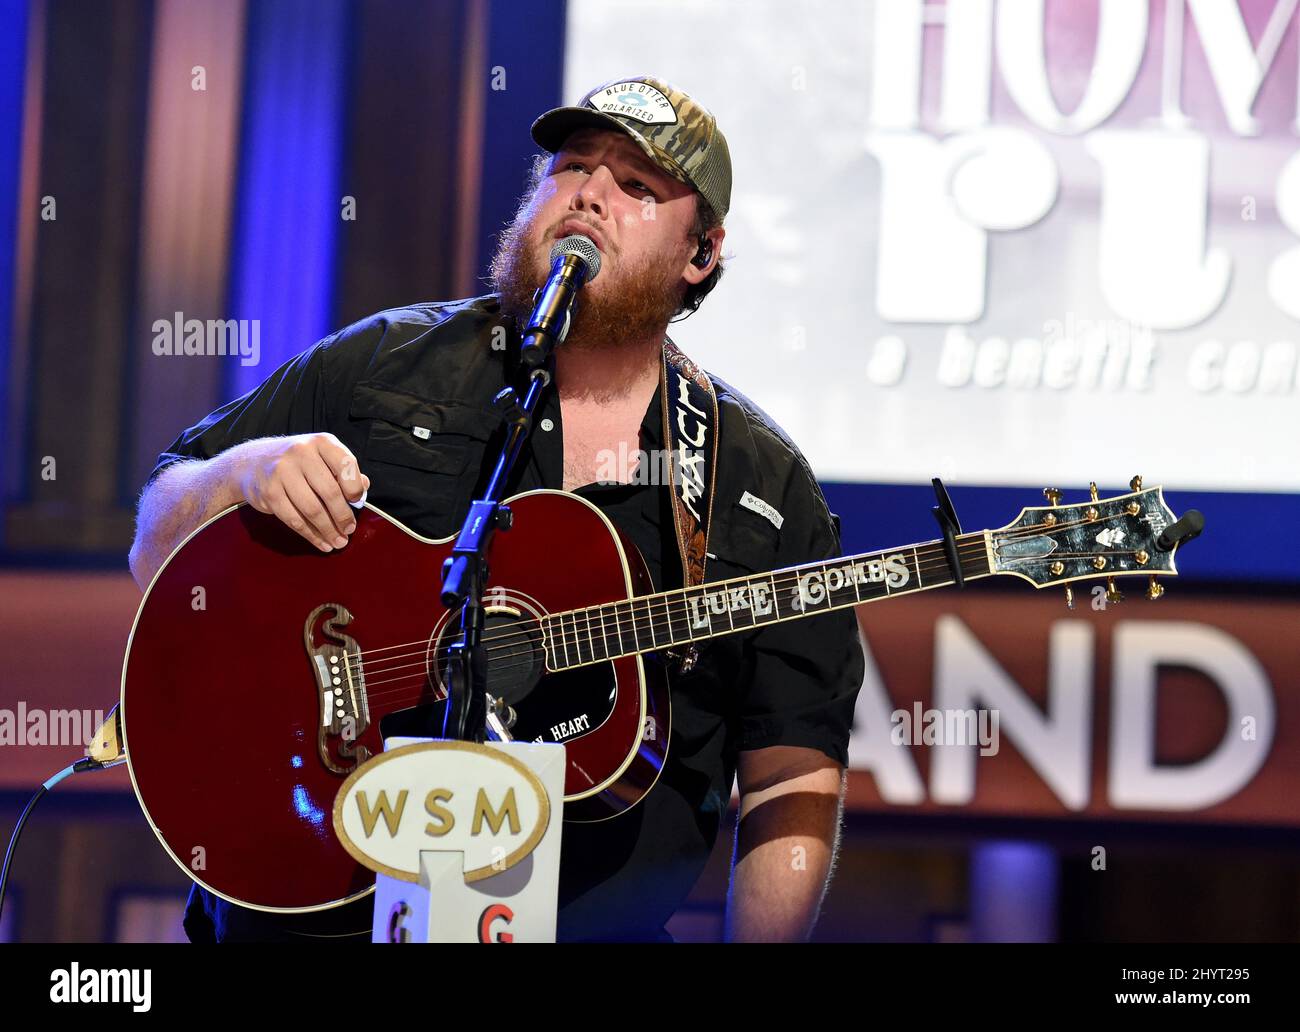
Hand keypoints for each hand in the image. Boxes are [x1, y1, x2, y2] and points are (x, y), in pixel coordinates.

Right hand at [232, 433, 369, 551]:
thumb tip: (364, 488)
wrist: (253, 462)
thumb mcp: (323, 457)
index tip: (357, 502)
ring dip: (328, 530)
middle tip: (350, 530)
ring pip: (312, 509)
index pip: (346, 464)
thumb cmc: (298, 463)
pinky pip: (294, 520)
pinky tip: (322, 543)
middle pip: (329, 491)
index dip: (355, 487)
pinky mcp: (269, 492)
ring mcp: (282, 472)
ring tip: (338, 541)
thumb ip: (344, 471)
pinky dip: (311, 535)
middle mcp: (301, 453)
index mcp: (321, 442)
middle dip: (343, 516)